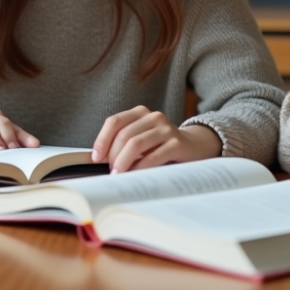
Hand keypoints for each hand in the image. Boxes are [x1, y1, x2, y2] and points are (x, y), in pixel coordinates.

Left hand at [92, 105, 221, 173]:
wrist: (194, 148)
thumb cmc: (160, 147)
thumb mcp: (141, 140)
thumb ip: (123, 145)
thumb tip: (99, 160)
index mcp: (140, 113)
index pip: (114, 122)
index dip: (102, 139)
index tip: (95, 158)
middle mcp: (153, 116)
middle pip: (124, 135)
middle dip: (112, 156)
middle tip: (110, 172)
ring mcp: (166, 128)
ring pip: (136, 143)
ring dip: (123, 162)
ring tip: (118, 176)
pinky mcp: (177, 143)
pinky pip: (153, 156)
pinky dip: (140, 168)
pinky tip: (135, 177)